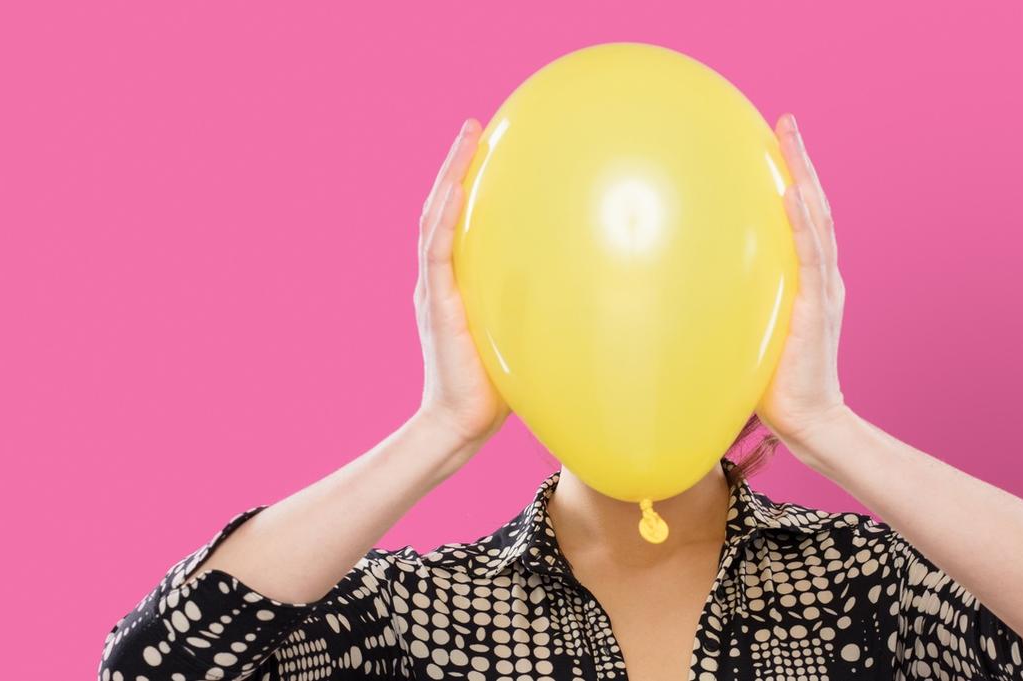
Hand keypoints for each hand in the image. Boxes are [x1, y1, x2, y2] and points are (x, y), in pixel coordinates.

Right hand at [416, 118, 510, 445]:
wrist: (460, 426)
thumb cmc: (497, 391)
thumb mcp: (520, 338)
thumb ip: (538, 310)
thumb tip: (590, 288)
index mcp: (452, 286)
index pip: (454, 224)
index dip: (463, 186)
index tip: (483, 150)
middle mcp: (437, 282)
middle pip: (439, 210)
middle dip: (454, 166)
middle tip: (473, 127)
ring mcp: (433, 291)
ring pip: (434, 220)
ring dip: (449, 177)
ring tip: (466, 138)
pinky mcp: (436, 305)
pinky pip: (438, 252)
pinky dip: (446, 218)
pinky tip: (459, 190)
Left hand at [756, 114, 852, 451]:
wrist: (809, 421)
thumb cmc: (774, 386)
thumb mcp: (749, 332)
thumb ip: (732, 305)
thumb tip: (682, 287)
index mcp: (811, 281)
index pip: (803, 219)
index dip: (795, 178)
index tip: (778, 141)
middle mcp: (822, 277)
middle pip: (815, 206)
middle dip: (802, 161)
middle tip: (788, 121)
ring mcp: (824, 290)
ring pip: (818, 220)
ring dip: (805, 176)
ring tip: (791, 138)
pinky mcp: (818, 308)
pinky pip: (811, 257)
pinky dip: (804, 223)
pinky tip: (793, 193)